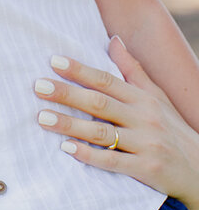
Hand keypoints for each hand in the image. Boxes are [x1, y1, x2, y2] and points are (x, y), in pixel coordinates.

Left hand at [34, 37, 198, 209]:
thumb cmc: (171, 129)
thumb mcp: (156, 97)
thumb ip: (132, 70)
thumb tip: (112, 40)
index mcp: (143, 99)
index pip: (107, 80)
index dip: (80, 70)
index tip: (53, 62)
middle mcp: (144, 118)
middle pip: (100, 103)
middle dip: (67, 94)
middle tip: (38, 87)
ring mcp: (146, 144)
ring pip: (101, 132)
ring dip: (70, 124)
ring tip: (42, 118)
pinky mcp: (147, 170)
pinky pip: (113, 162)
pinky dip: (89, 155)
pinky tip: (67, 149)